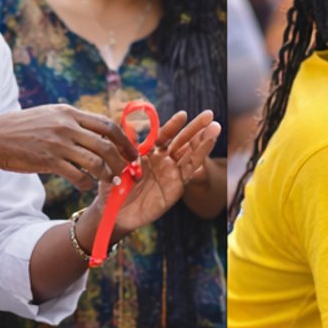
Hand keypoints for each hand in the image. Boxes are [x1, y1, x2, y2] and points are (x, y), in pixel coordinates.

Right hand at [0, 104, 140, 192]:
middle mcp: (66, 126)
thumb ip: (74, 122)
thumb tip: (99, 130)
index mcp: (69, 113)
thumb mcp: (51, 116)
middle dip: (122, 160)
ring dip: (108, 174)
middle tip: (128, 171)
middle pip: (107, 144)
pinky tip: (85, 186)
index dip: (125, 141)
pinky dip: (86, 183)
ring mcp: (57, 143)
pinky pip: (77, 175)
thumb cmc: (24, 129)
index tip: (133, 153)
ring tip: (111, 181)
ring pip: (96, 161)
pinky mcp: (48, 160)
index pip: (107, 125)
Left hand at [110, 110, 221, 233]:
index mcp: (149, 154)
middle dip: (196, 128)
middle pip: (182, 141)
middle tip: (210, 115)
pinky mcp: (177, 186)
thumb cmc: (112, 188)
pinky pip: (190, 169)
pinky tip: (208, 145)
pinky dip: (199, 156)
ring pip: (190, 153)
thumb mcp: (115, 163)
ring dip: (203, 140)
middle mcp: (163, 161)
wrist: (115, 213)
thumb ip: (125, 146)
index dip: (173, 126)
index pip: (164, 136)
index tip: (183, 115)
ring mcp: (172, 173)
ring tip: (215, 128)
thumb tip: (128, 125)